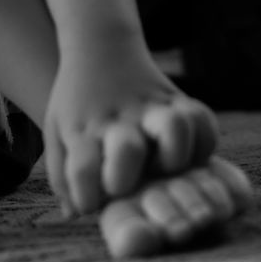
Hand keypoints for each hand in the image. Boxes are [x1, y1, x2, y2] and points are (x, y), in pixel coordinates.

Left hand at [44, 44, 219, 216]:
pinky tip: (189, 156)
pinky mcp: (177, 99)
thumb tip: (75, 214)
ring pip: (174, 126)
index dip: (87, 196)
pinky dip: (203, 142)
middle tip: (124, 185)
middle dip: (126, 176)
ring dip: (175, 155)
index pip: (82, 169)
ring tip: (166, 167)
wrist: (100, 48)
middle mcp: (118, 120)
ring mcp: (149, 107)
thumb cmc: (77, 105)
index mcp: (83, 130)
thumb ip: (62, 175)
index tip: (91, 203)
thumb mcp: (56, 132)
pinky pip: (201, 120)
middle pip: (127, 148)